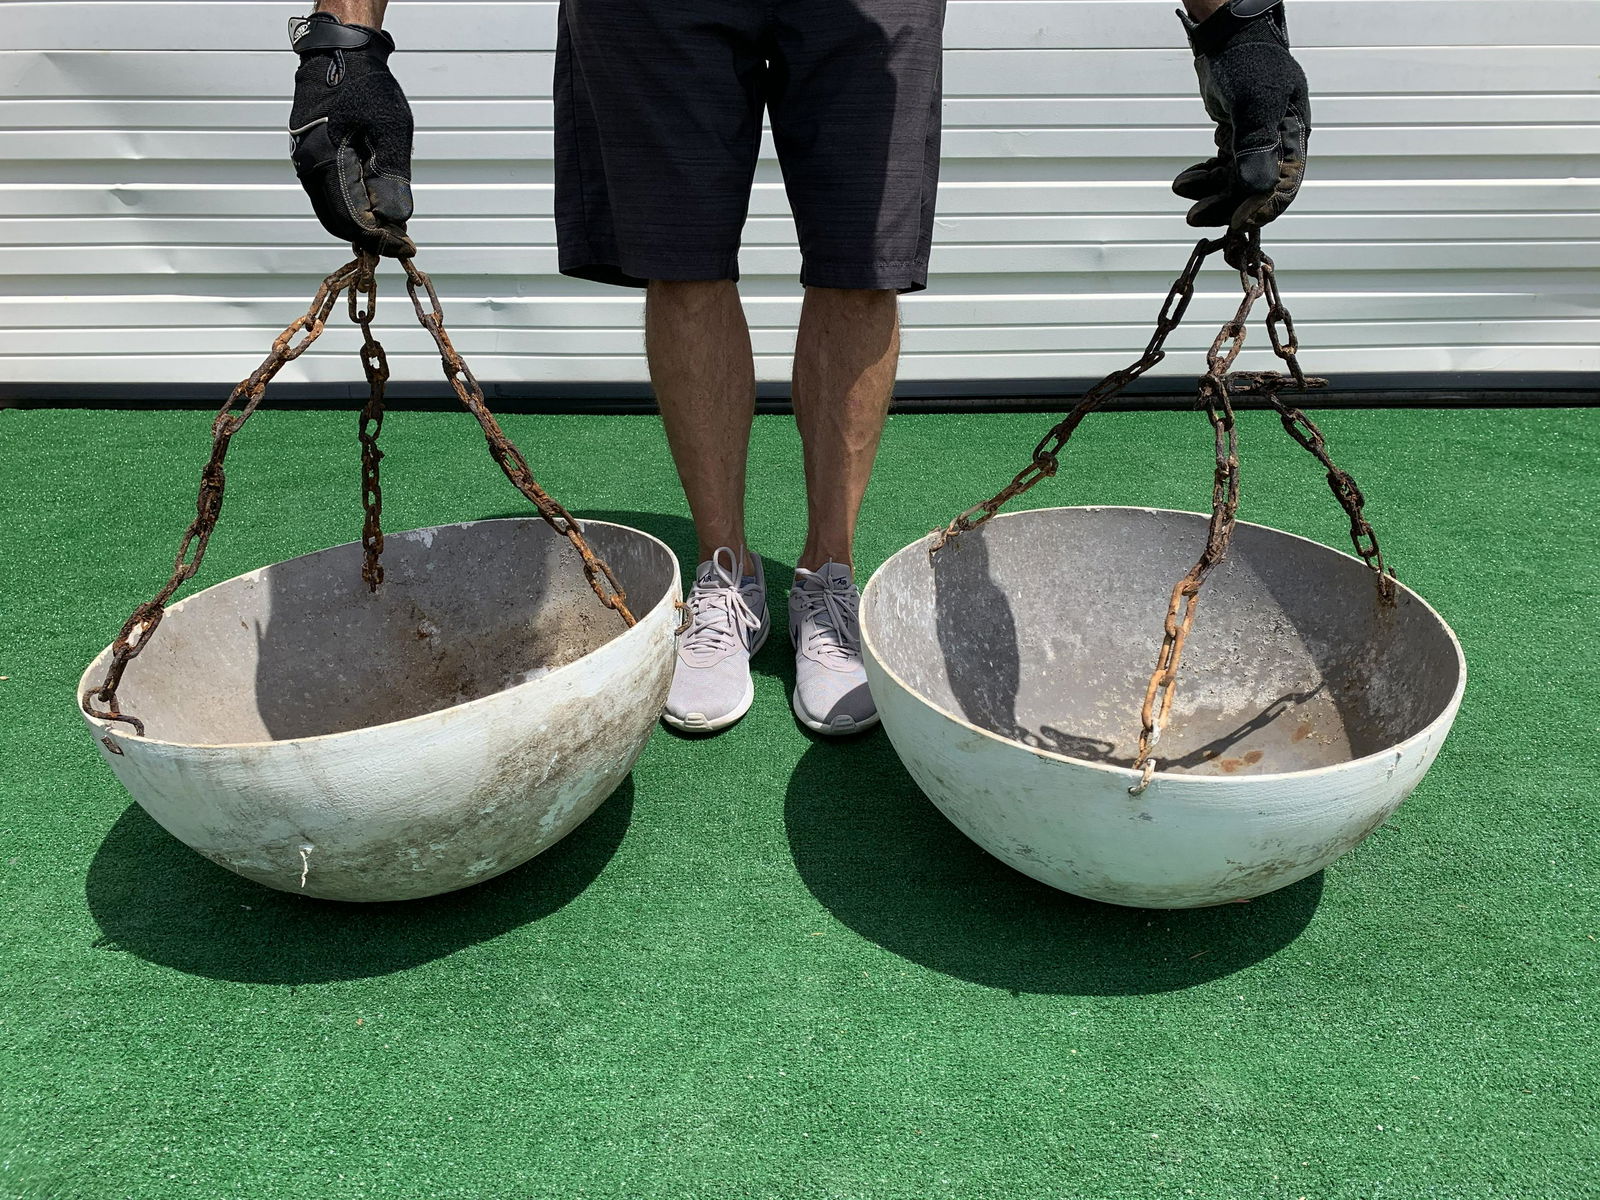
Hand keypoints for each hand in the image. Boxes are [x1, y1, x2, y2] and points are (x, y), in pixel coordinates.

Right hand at [288, 12, 414, 256]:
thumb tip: (395, 218)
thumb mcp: (392, 130)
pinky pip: (329, 193)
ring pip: (331, 209)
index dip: (380, 238)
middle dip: (369, 236)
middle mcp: (309, 167)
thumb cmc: (367, 87)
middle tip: (400, 240)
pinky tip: (374, 204)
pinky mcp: (310, 156)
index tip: (405, 246)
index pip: (352, 220)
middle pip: (337, 221)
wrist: (339, 54)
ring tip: (392, 225)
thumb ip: (393, 177)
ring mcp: (305, 162)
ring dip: (360, 223)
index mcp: (326, 161)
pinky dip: (351, 205)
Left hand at [1173, 0, 1309, 232]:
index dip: (1259, 210)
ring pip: (1233, 183)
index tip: (1236, 225)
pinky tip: (1185, 182)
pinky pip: (1221, 170)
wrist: (1229, 39)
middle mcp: (1277, 146)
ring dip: (1209, 194)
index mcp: (1292, 139)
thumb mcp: (1256, 103)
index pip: (1281, 187)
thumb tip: (1257, 190)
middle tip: (1195, 217)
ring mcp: (1255, 144)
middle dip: (1225, 206)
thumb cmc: (1249, 63)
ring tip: (1183, 191)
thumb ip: (1256, 147)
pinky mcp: (1235, 141)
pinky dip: (1203, 178)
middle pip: (1253, 191)